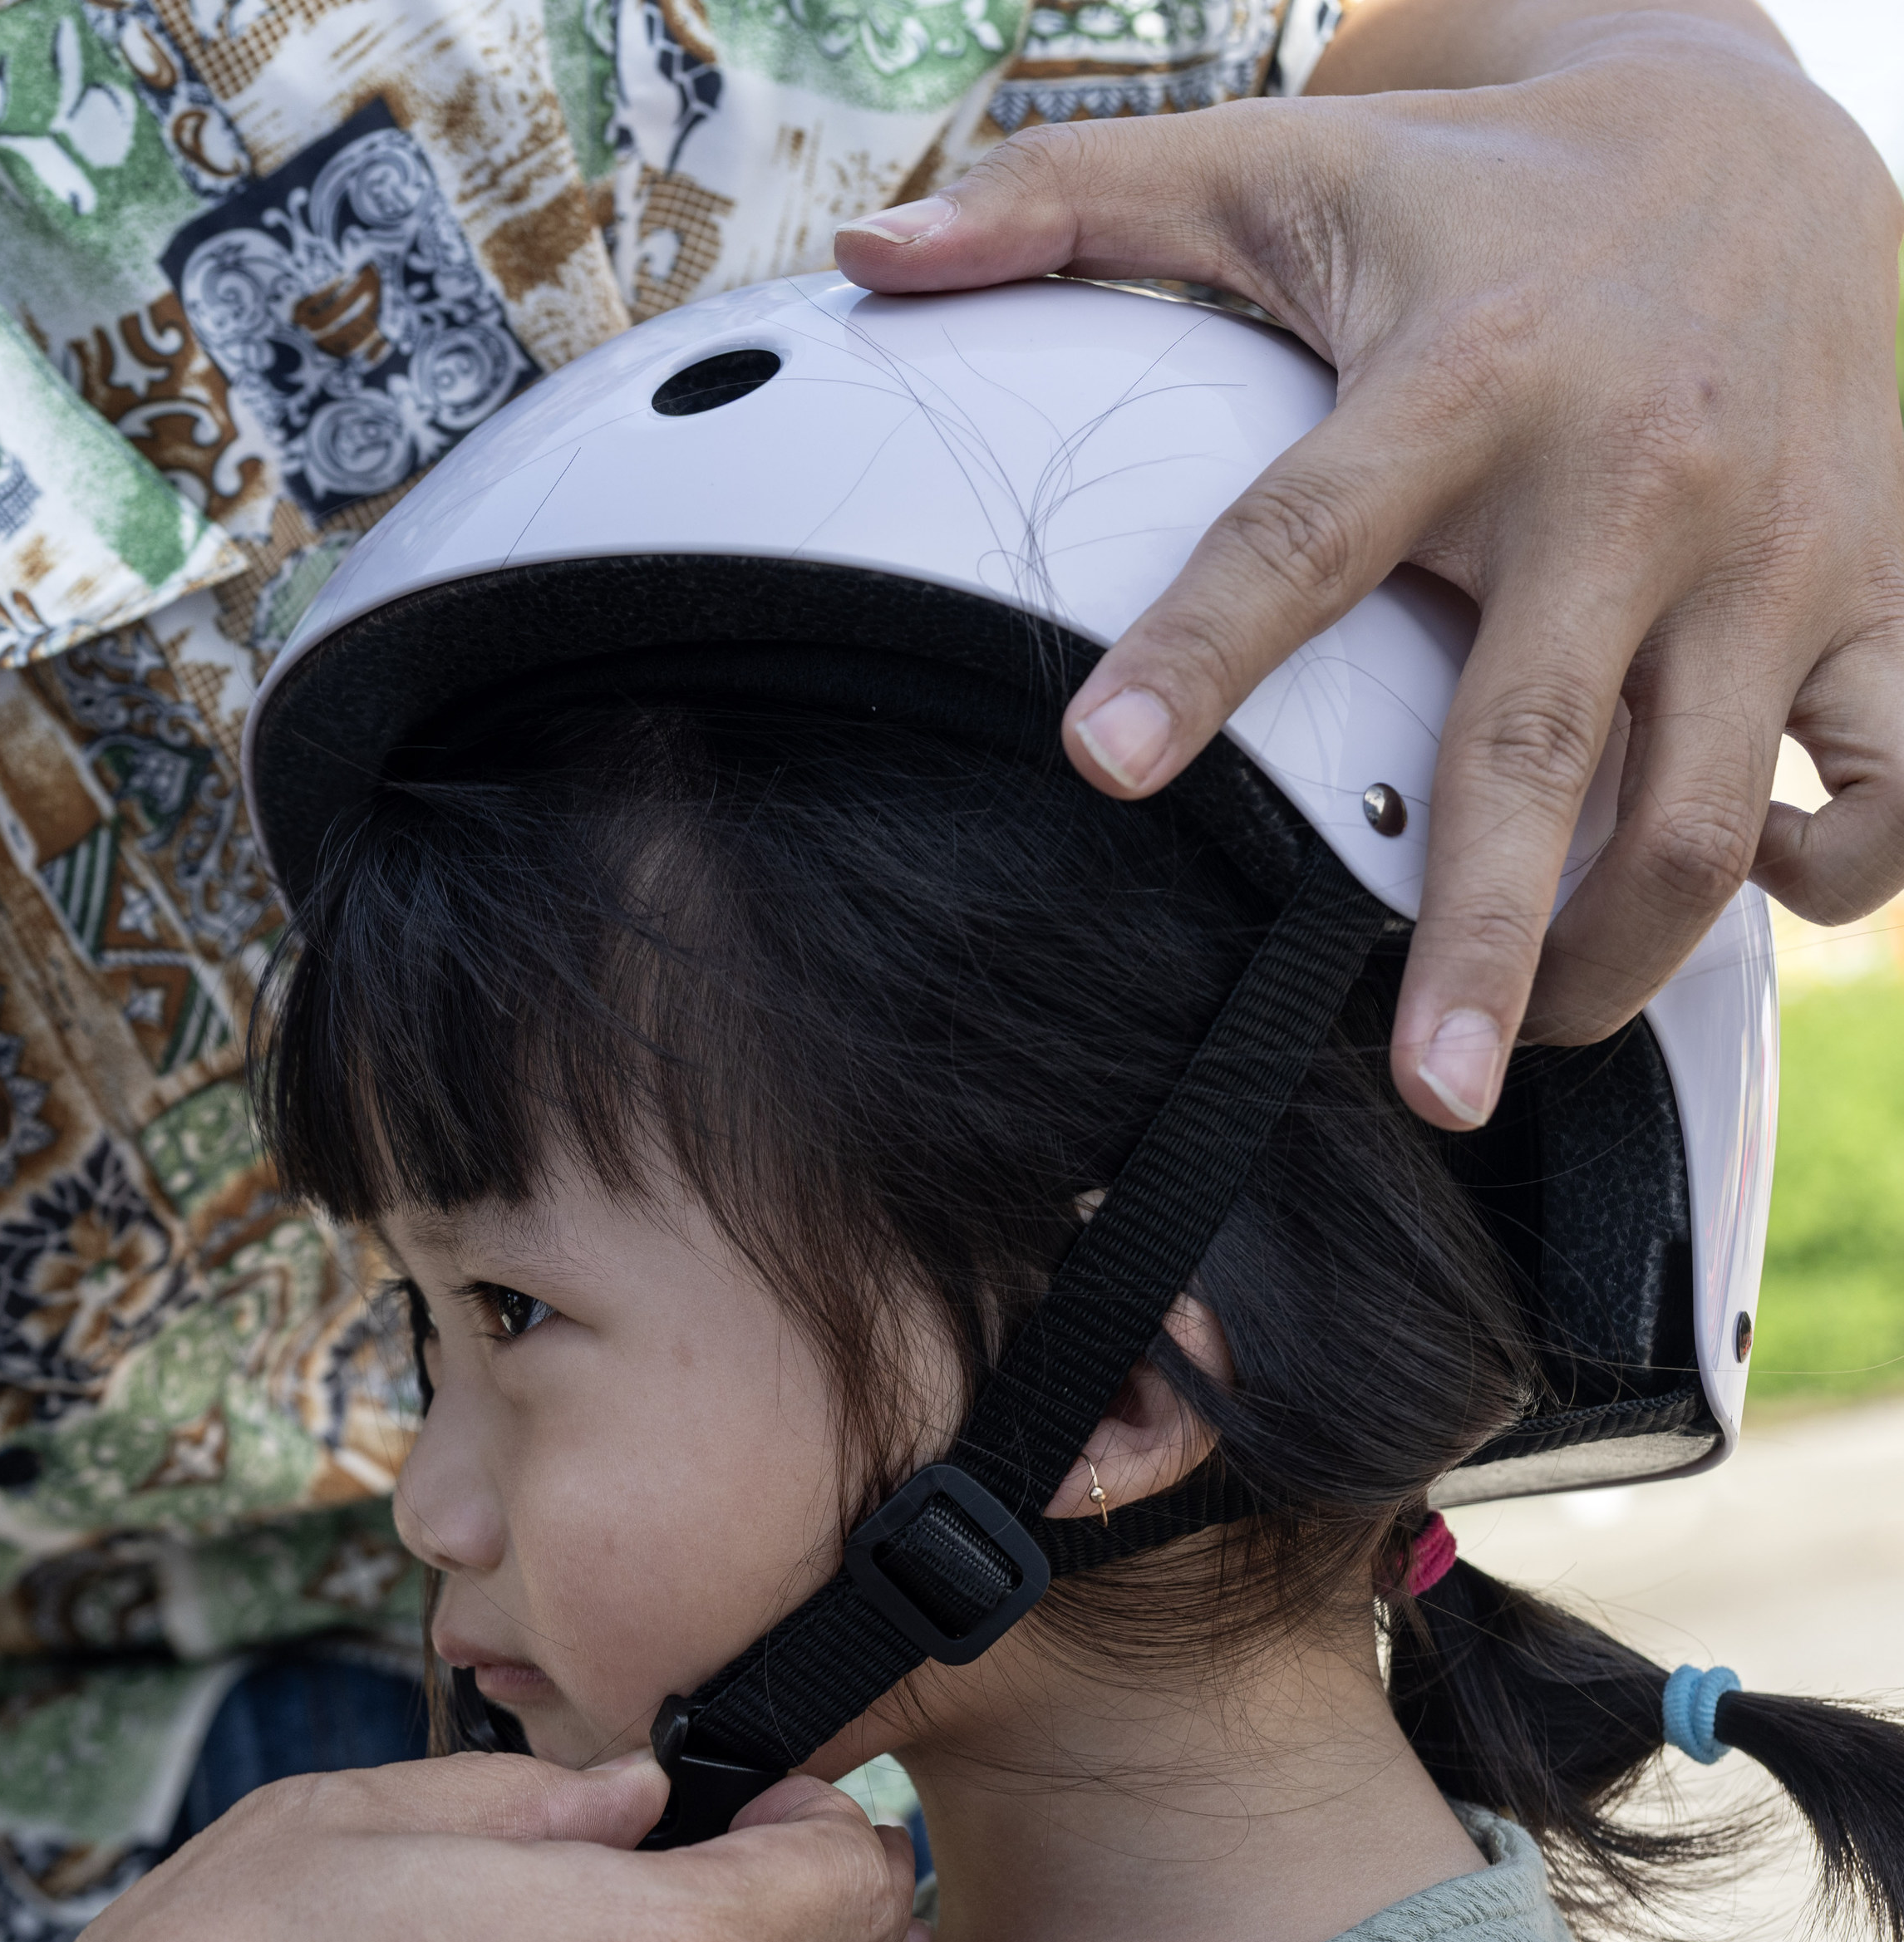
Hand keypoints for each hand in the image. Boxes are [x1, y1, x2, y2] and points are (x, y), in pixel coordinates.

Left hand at [836, 3, 1903, 1127]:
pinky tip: (1744, 894)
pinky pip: (1893, 778)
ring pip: (1709, 806)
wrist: (1756, 122)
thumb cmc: (1478, 185)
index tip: (1101, 764)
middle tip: (1423, 1090)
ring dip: (1625, 957)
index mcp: (1464, 379)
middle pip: (1541, 746)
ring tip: (1522, 1050)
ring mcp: (1776, 548)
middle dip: (1484, 937)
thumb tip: (868, 253)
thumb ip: (1064, 205)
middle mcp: (1629, 478)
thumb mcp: (1276, 162)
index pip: (1307, 533)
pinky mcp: (1884, 588)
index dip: (1203, 648)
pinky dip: (1836, 869)